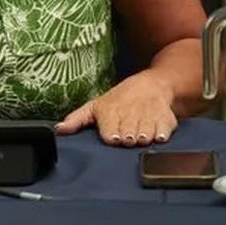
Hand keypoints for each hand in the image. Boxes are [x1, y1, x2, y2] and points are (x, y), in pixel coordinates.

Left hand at [55, 70, 177, 146]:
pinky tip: (155, 132)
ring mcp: (149, 116)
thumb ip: (76, 120)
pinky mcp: (167, 120)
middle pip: (128, 139)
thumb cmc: (119, 99)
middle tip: (128, 133)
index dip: (113, 138)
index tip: (114, 137)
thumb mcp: (94, 107)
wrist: (152, 85)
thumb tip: (59, 129)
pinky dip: (159, 137)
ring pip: (145, 139)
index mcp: (109, 111)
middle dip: (128, 139)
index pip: (111, 136)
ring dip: (143, 139)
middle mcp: (129, 113)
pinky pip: (163, 136)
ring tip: (139, 132)